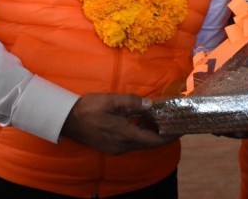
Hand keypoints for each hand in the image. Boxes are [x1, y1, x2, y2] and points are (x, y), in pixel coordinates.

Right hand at [61, 93, 175, 154]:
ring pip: (141, 144)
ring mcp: (116, 148)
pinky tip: (144, 123)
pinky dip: (142, 134)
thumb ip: (131, 102)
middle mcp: (122, 145)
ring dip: (152, 134)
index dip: (169, 136)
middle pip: (149, 144)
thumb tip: (150, 105)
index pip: (154, 140)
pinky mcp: (111, 146)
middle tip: (175, 122)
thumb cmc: (88, 108)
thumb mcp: (110, 100)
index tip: (181, 129)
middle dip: (163, 135)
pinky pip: (132, 142)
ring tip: (162, 120)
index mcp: (124, 135)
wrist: (66, 120)